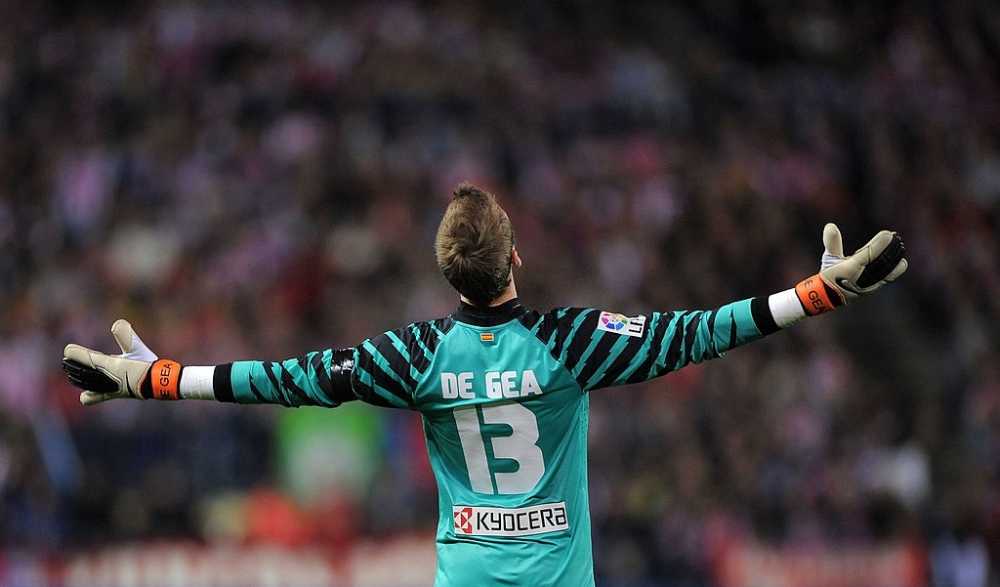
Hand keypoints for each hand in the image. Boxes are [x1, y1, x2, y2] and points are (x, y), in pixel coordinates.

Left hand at [62, 320, 179, 404]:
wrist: (159, 384)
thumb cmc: (148, 365)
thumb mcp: (137, 348)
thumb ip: (127, 336)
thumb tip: (116, 323)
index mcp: (111, 366)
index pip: (88, 359)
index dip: (76, 354)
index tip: (68, 350)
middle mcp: (107, 379)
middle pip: (83, 374)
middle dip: (73, 366)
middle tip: (66, 359)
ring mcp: (110, 388)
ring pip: (88, 384)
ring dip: (78, 378)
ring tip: (71, 374)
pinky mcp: (115, 394)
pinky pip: (96, 395)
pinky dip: (90, 394)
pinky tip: (86, 394)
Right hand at [794, 224, 907, 314]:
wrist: (829, 297)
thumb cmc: (829, 275)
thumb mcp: (829, 258)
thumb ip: (832, 242)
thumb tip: (831, 225)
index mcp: (850, 268)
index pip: (869, 254)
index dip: (880, 244)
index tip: (888, 233)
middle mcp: (861, 277)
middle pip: (881, 262)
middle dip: (890, 249)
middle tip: (896, 236)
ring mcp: (869, 285)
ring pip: (887, 271)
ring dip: (895, 258)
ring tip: (900, 247)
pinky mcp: (873, 289)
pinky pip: (888, 278)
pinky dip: (895, 269)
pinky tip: (901, 262)